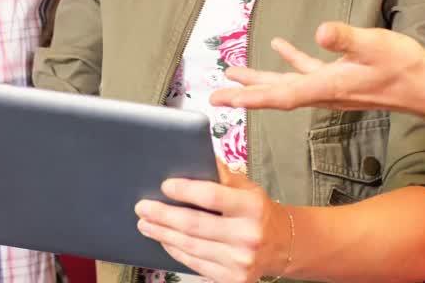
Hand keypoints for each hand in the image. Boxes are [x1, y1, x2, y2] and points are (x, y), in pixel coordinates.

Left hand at [135, 161, 290, 282]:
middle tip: (142, 207)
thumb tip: (192, 154)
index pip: (212, 196)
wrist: (282, 245)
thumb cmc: (257, 211)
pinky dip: (175, 250)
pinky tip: (164, 239)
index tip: (165, 186)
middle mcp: (248, 235)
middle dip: (163, 215)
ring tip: (145, 224)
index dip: (185, 191)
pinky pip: (195, 264)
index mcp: (252, 207)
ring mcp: (240, 261)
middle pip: (194, 225)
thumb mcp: (247, 187)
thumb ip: (221, 174)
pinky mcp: (232, 279)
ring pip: (190, 246)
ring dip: (162, 234)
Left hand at [210, 22, 424, 112]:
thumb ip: (347, 38)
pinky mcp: (341, 79)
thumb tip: (321, 31)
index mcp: (326, 86)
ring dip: (261, 80)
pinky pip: (308, 71)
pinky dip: (291, 61)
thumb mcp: (374, 45)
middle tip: (214, 95)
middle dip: (244, 94)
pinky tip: (280, 46)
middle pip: (275, 95)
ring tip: (234, 73)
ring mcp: (332, 87)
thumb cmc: (402, 67)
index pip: (280, 95)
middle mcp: (324, 92)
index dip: (249, 97)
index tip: (223, 100)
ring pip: (287, 84)